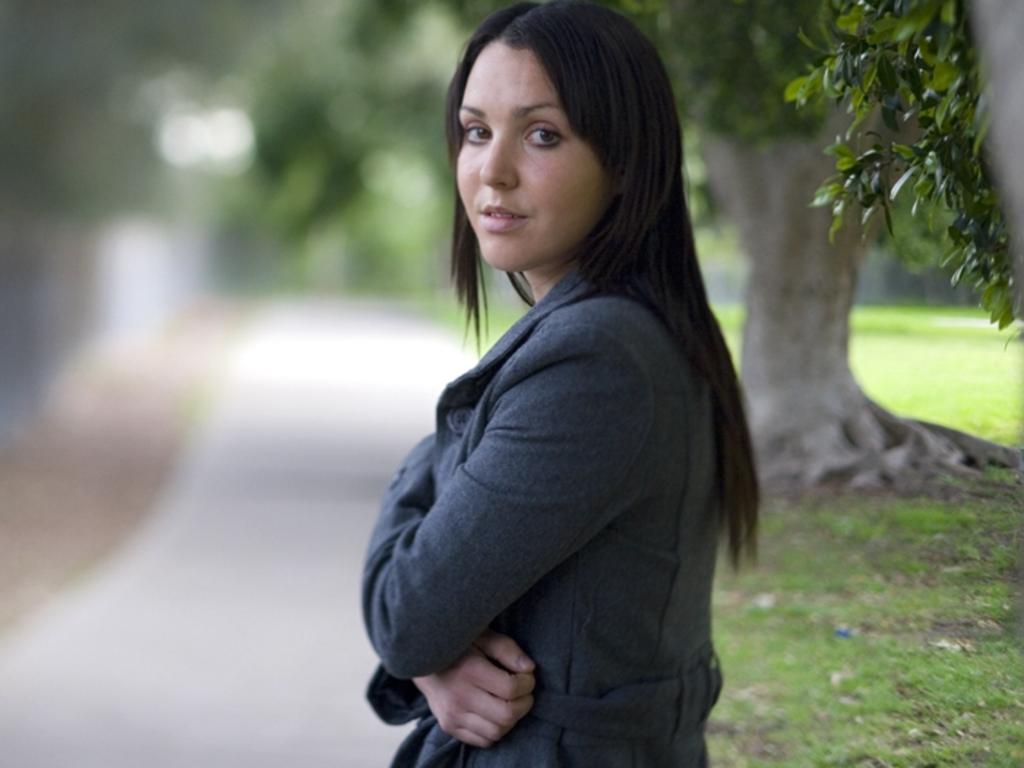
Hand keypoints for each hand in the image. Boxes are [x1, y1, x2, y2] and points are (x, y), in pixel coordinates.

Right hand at [413, 629, 535, 747]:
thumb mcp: (482, 636)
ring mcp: (452, 715)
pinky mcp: (449, 726)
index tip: (526, 676)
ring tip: (510, 702)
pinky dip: (495, 730)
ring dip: (511, 719)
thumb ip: (507, 649)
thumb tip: (529, 668)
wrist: (421, 659)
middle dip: (524, 704)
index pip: (511, 688)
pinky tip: (495, 713)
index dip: (527, 683)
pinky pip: (483, 740)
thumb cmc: (458, 645)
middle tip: (523, 692)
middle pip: (506, 715)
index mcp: (469, 671)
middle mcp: (459, 697)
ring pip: (497, 732)